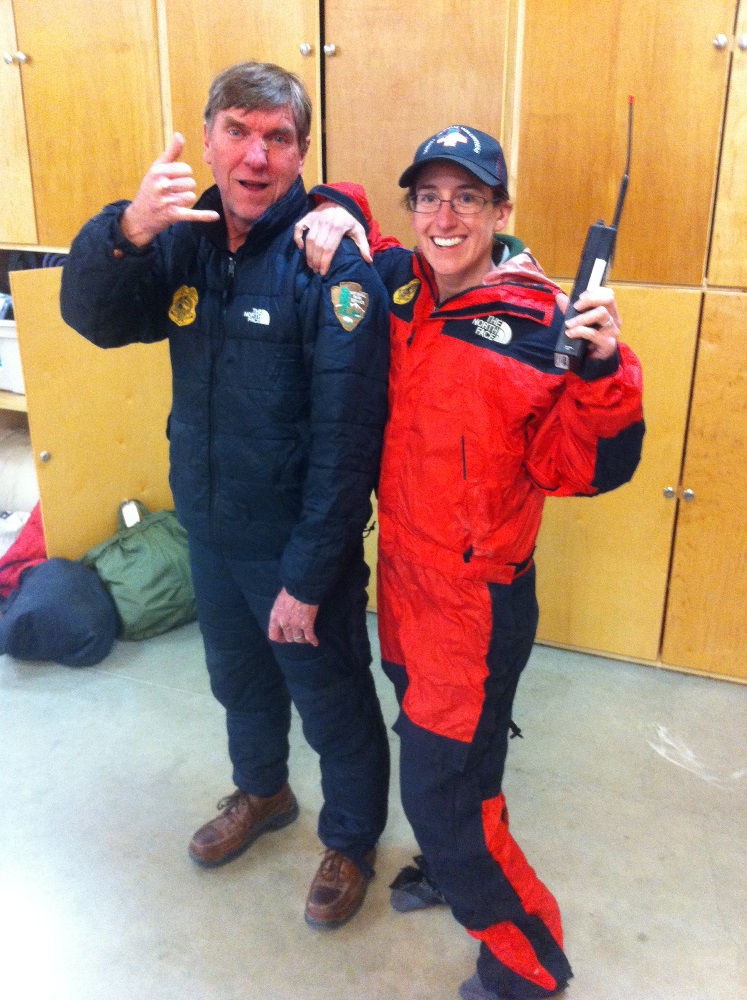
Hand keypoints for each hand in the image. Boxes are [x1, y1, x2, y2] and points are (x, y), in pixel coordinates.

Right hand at [120, 133, 219, 247]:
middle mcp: (161, 185)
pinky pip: (193, 214)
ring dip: (186, 200)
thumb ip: (171, 153)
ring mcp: (167, 201)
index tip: (175, 179)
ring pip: (191, 196)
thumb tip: (179, 135)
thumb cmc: (150, 189)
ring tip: (174, 201)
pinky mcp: (173, 215)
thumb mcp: (156, 169)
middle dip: (186, 188)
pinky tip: (215, 216)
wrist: (139, 217)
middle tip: (173, 192)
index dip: (184, 174)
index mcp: (158, 171)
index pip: (186, 169)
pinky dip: (204, 216)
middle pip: (191, 183)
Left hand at [268, 587, 319, 646]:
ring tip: (306, 638)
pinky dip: (313, 640)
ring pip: (298, 639)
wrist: (302, 587)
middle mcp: (284, 623)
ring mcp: (296, 625)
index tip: (284, 638)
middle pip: (288, 638)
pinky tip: (315, 642)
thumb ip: (279, 613)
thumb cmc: (290, 591)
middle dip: (293, 637)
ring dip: (302, 639)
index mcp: (275, 617)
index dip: (279, 639)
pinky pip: (310, 636)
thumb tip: (282, 620)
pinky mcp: (307, 624)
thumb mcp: (279, 602)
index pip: (273, 636)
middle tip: (297, 635)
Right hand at [294, 202, 371, 274]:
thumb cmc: (349, 219)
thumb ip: (363, 245)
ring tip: (311, 265)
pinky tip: (301, 248)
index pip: (329, 248)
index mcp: (338, 227)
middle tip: (316, 271)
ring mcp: (315, 219)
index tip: (323, 272)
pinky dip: (298, 238)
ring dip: (308, 254)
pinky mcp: (308, 217)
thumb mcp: (359, 230)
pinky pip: (299, 227)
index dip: (325, 262)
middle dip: (316, 261)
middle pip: (318, 246)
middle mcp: (325, 223)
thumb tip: (369, 260)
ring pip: (309, 240)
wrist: (339, 201)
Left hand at [558, 287, 621, 360]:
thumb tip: (559, 297)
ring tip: (568, 324)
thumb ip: (570, 310)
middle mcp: (614, 318)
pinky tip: (571, 333)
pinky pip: (594, 334)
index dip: (594, 292)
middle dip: (589, 300)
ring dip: (582, 317)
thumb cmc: (588, 340)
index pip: (608, 294)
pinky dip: (580, 331)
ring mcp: (613, 331)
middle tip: (575, 307)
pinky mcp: (609, 343)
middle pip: (608, 299)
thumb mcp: (578, 322)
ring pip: (601, 314)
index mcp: (609, 311)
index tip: (580, 297)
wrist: (594, 362)